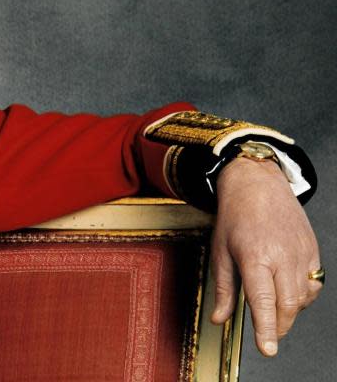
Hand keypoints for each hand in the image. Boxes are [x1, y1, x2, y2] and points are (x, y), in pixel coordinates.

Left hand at [210, 158, 321, 356]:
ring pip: (303, 297)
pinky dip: (302, 296)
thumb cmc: (235, 217)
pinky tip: (287, 292)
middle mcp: (281, 256)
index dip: (265, 328)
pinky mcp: (313, 251)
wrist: (257, 185)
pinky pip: (313, 284)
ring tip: (274, 309)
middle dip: (279, 326)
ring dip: (290, 312)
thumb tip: (219, 319)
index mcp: (254, 256)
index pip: (262, 301)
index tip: (267, 349)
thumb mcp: (220, 252)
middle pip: (288, 305)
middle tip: (268, 335)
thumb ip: (223, 289)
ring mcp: (300, 253)